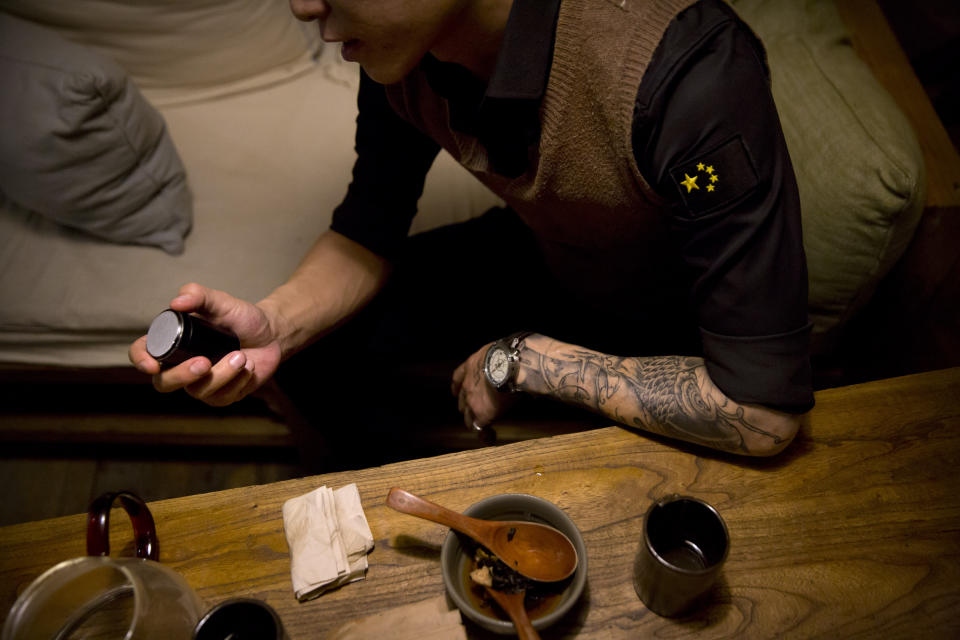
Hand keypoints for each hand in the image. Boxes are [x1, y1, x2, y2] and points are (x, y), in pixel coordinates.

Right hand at [129, 283, 282, 406]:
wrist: (272, 335)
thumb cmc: (241, 317)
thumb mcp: (221, 301)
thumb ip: (199, 295)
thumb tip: (177, 302)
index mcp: (173, 342)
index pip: (143, 353)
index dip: (141, 360)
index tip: (154, 364)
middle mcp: (181, 365)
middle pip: (164, 383)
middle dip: (183, 375)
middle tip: (205, 362)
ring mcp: (200, 384)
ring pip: (198, 391)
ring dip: (223, 374)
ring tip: (242, 357)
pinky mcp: (221, 396)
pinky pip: (222, 397)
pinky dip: (238, 381)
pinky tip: (249, 368)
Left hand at [451, 343, 518, 429]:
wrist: (512, 364)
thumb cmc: (511, 354)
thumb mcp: (499, 352)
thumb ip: (500, 361)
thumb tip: (514, 364)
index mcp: (471, 365)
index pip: (458, 377)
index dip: (457, 386)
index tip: (455, 391)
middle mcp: (467, 384)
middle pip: (461, 400)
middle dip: (466, 406)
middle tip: (475, 411)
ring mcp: (472, 400)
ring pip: (468, 416)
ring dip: (474, 422)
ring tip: (481, 429)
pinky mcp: (482, 414)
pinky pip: (480, 429)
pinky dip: (485, 435)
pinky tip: (491, 438)